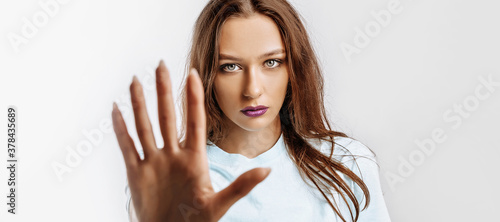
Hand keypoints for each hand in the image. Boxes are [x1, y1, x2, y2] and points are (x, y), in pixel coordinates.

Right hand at [112, 60, 271, 221]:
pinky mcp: (136, 173)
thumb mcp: (218, 204)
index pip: (194, 121)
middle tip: (160, 64)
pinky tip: (116, 110)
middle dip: (164, 90)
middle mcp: (173, 156)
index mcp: (194, 160)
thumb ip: (241, 186)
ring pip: (145, 126)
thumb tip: (267, 171)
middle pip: (167, 116)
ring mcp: (153, 162)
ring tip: (136, 81)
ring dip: (140, 104)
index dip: (193, 97)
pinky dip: (120, 129)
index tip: (193, 73)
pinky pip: (127, 146)